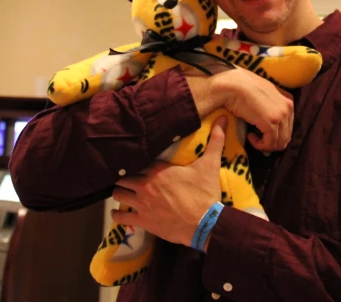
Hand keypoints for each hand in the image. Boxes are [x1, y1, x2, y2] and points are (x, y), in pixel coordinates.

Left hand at [111, 116, 226, 247]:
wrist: (205, 223)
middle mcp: (145, 184)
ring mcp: (141, 203)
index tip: (135, 162)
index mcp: (158, 169)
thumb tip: (223, 118)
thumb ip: (215, 141)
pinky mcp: (142, 221)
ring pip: (117, 194)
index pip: (135, 160)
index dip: (134, 161)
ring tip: (125, 194)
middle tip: (128, 179)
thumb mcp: (210, 165)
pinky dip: (118, 215)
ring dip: (120, 193)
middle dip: (124, 177)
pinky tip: (121, 214)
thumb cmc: (205, 193)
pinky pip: (119, 217)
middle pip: (122, 177)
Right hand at [187, 67, 293, 150]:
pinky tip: (249, 136)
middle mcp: (288, 107)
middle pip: (286, 136)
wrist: (232, 84)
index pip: (288, 126)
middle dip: (272, 142)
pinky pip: (270, 144)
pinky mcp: (271, 122)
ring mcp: (281, 114)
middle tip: (257, 138)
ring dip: (265, 144)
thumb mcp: (262, 95)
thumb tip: (268, 120)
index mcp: (288, 100)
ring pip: (280, 143)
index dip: (275, 134)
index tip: (261, 133)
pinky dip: (259, 145)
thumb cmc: (242, 88)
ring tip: (252, 136)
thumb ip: (271, 105)